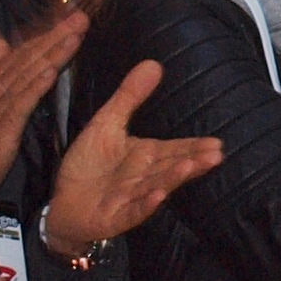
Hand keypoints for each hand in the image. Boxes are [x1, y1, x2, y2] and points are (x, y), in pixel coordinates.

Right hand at [0, 4, 86, 207]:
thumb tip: (0, 40)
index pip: (20, 52)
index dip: (46, 34)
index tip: (69, 18)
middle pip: (27, 57)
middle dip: (56, 36)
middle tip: (81, 18)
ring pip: (28, 74)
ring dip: (52, 54)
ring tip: (74, 35)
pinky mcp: (0, 128)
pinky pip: (21, 102)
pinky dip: (36, 86)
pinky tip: (52, 72)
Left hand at [43, 55, 224, 251]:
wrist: (63, 203)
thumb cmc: (89, 165)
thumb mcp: (107, 123)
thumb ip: (130, 96)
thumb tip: (154, 63)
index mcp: (145, 156)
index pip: (174, 149)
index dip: (194, 146)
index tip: (216, 143)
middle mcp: (143, 177)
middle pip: (170, 168)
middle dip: (193, 162)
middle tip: (216, 155)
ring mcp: (131, 199)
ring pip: (156, 187)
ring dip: (173, 179)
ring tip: (190, 167)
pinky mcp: (115, 217)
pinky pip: (132, 211)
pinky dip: (145, 205)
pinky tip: (157, 196)